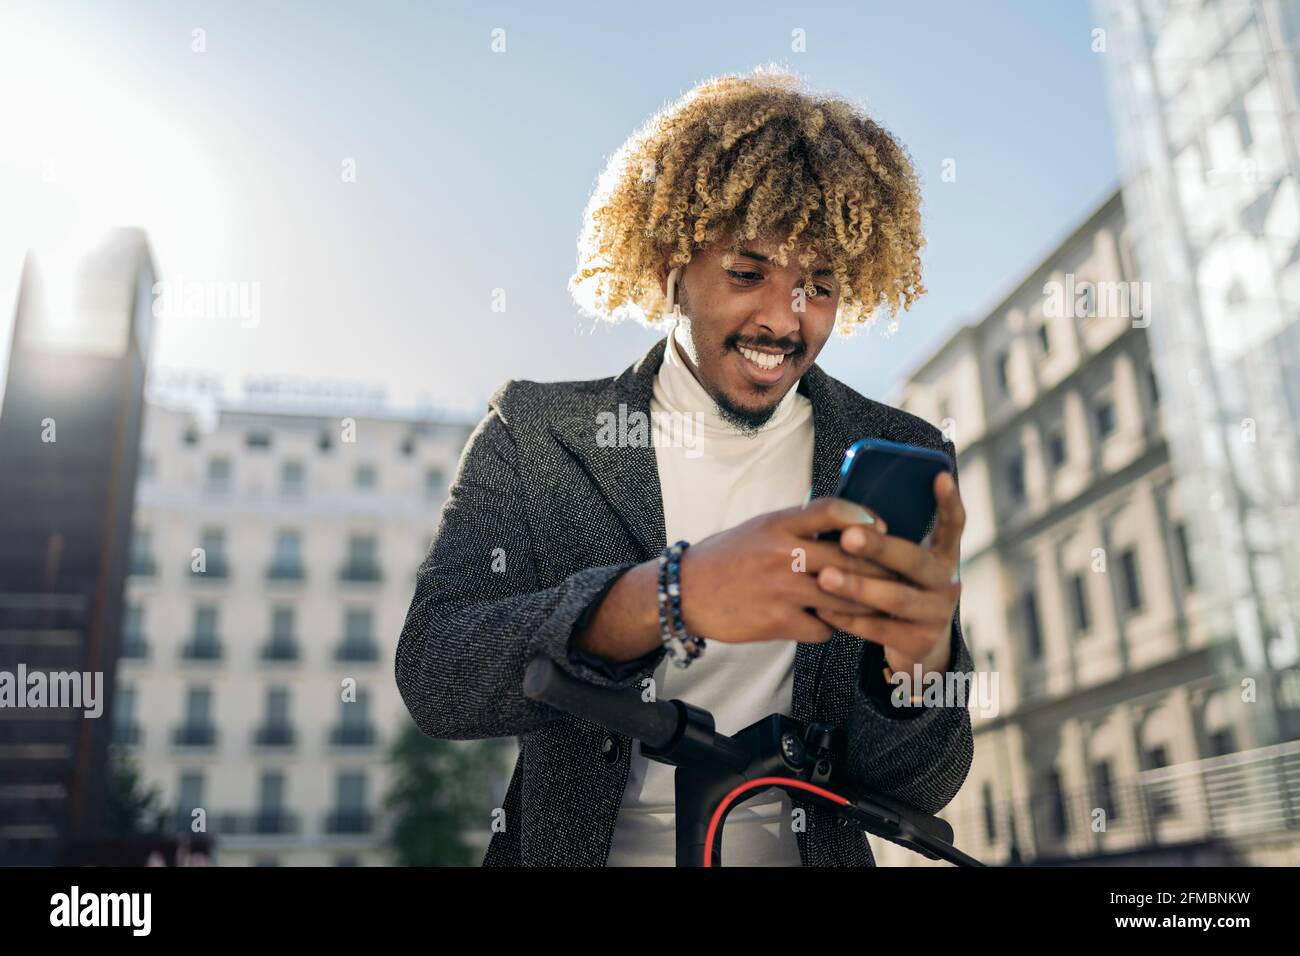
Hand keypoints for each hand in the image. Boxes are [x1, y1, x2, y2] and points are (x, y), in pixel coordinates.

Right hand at [677, 496, 894, 644]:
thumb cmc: (726, 557)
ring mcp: (782, 589)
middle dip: (879, 569)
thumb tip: (846, 528)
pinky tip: (829, 623)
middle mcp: (782, 553)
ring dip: (863, 603)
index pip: (832, 510)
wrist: (686, 592)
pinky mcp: (778, 622)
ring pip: (844, 597)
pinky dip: (832, 627)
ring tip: (874, 603)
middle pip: (849, 558)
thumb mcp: (759, 528)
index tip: (881, 528)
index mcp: (778, 524)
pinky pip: (824, 628)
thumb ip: (798, 526)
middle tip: (896, 575)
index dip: (864, 517)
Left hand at [812, 470, 964, 678]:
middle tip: (848, 537)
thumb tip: (846, 511)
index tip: (937, 476)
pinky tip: (823, 609)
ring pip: (896, 598)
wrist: (916, 644)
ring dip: (858, 586)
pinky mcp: (919, 643)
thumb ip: (884, 539)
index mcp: (942, 555)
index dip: (949, 502)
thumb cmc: (896, 586)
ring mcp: (936, 614)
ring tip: (825, 576)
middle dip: (880, 548)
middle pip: (915, 561)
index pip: (954, 524)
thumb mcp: (900, 564)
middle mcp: (947, 582)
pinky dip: (848, 619)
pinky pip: (879, 629)